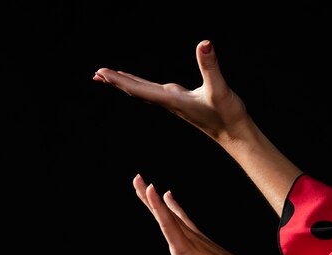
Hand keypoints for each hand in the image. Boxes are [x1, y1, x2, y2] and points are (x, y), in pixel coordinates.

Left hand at [94, 40, 248, 142]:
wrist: (235, 134)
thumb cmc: (227, 115)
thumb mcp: (219, 88)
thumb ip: (211, 66)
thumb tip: (205, 44)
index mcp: (173, 100)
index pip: (140, 89)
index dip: (119, 80)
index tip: (102, 73)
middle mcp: (169, 102)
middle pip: (136, 91)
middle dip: (116, 82)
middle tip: (96, 74)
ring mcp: (174, 103)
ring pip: (143, 92)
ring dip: (125, 84)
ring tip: (108, 78)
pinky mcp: (181, 102)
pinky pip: (154, 92)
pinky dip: (140, 85)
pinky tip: (137, 84)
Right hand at [132, 173, 265, 254]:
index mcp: (183, 248)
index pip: (167, 223)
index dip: (157, 206)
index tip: (150, 187)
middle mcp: (187, 237)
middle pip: (164, 213)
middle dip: (149, 196)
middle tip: (137, 178)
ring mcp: (193, 234)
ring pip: (171, 212)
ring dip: (156, 199)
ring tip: (145, 184)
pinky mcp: (197, 236)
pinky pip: (181, 216)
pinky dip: (172, 206)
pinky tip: (168, 196)